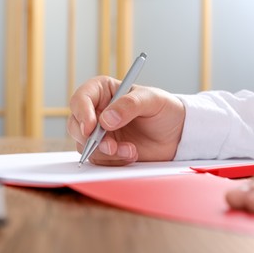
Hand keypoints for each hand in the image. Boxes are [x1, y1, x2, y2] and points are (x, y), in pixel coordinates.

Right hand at [67, 76, 184, 165]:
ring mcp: (100, 133)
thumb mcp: (152, 100)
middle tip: (110, 146)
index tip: (91, 127)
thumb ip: (129, 105)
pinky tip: (132, 155)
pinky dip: (113, 160)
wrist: (177, 135)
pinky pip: (98, 159)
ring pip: (85, 145)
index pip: (81, 98)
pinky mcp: (106, 151)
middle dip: (91, 139)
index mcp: (104, 92)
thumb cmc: (165, 110)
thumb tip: (106, 119)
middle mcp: (97, 112)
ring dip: (106, 152)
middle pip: (76, 125)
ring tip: (131, 151)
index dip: (82, 113)